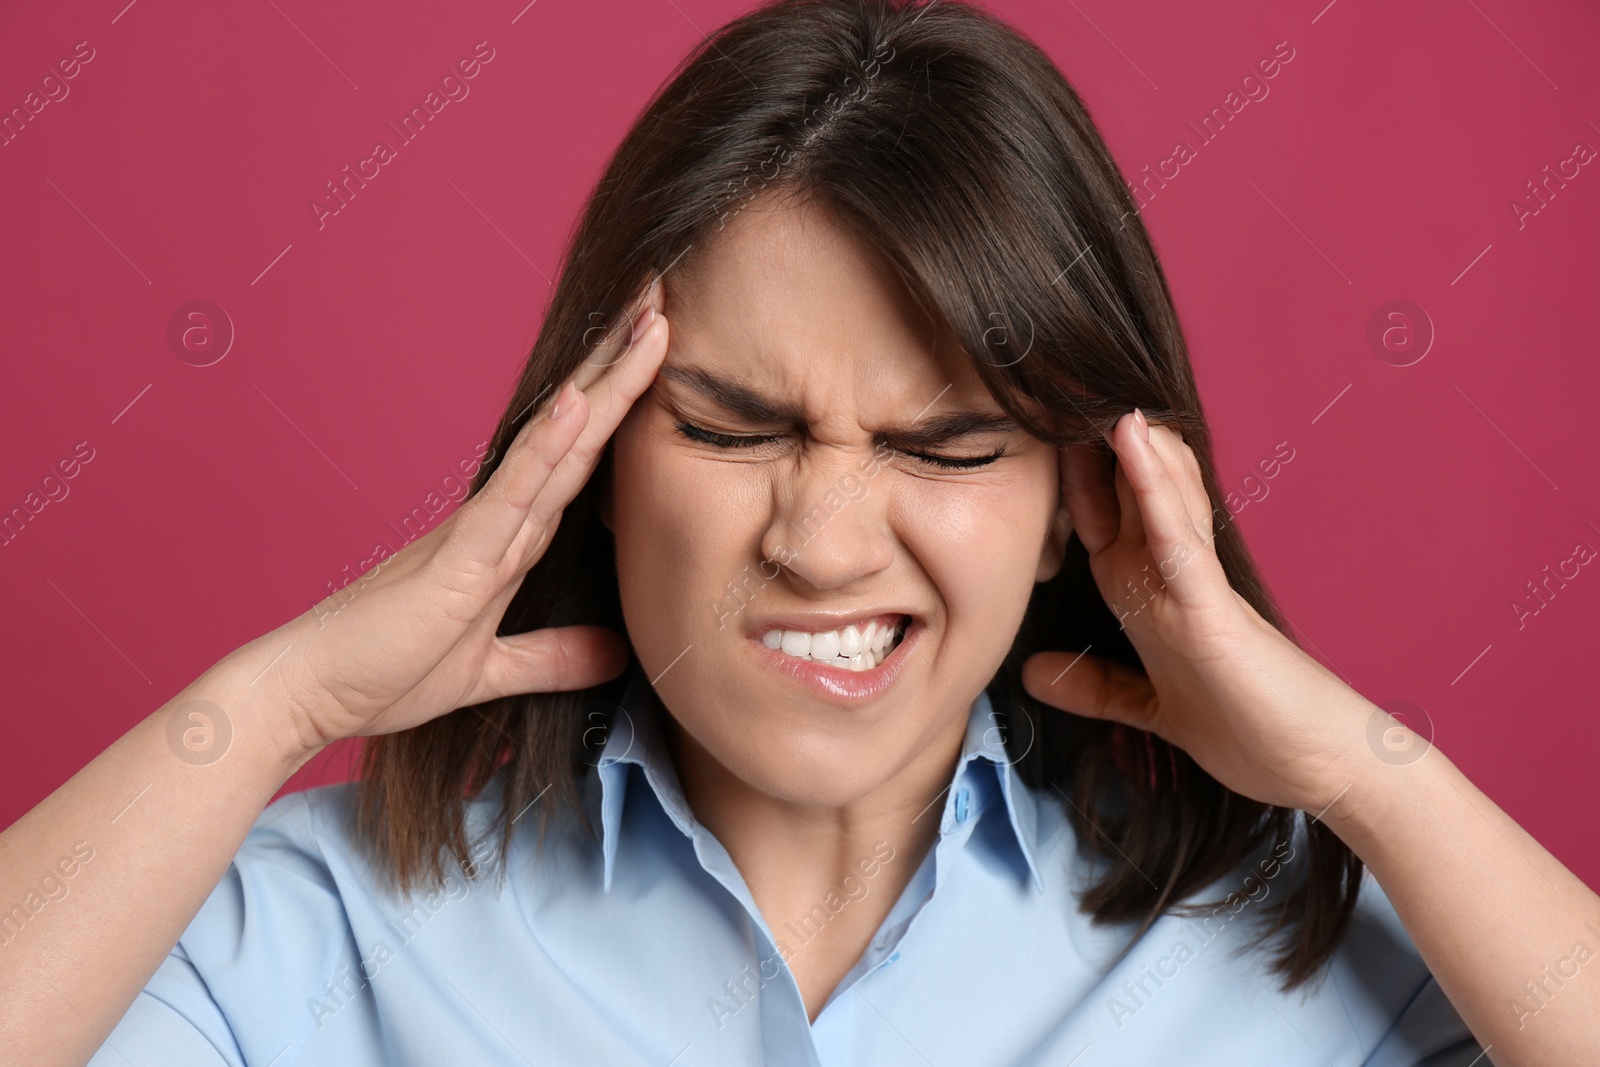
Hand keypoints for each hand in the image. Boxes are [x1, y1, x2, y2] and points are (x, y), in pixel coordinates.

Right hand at [228, 279, 668, 756]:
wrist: (308, 693)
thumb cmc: (383, 672)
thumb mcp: (490, 670)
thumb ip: (550, 656)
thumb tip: (613, 652)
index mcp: (509, 539)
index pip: (580, 461)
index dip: (622, 407)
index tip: (658, 351)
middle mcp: (500, 519)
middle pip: (579, 432)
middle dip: (623, 368)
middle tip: (664, 296)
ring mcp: (479, 531)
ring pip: (558, 443)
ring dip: (605, 384)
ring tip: (646, 319)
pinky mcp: (459, 558)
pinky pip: (513, 492)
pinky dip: (548, 446)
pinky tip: (580, 402)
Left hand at [1021, 409, 1371, 813]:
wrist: (1331, 772)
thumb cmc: (1256, 735)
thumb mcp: (1154, 711)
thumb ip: (1099, 688)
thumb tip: (1033, 675)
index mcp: (1159, 601)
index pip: (1106, 527)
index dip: (1073, 487)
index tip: (1036, 441)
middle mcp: (1175, 583)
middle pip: (1127, 498)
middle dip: (1093, 448)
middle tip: (1061, 383)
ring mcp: (1197, 593)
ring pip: (1154, 499)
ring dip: (1125, 442)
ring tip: (1091, 381)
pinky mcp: (1216, 614)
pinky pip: (1178, 540)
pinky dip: (1154, 491)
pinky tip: (1133, 440)